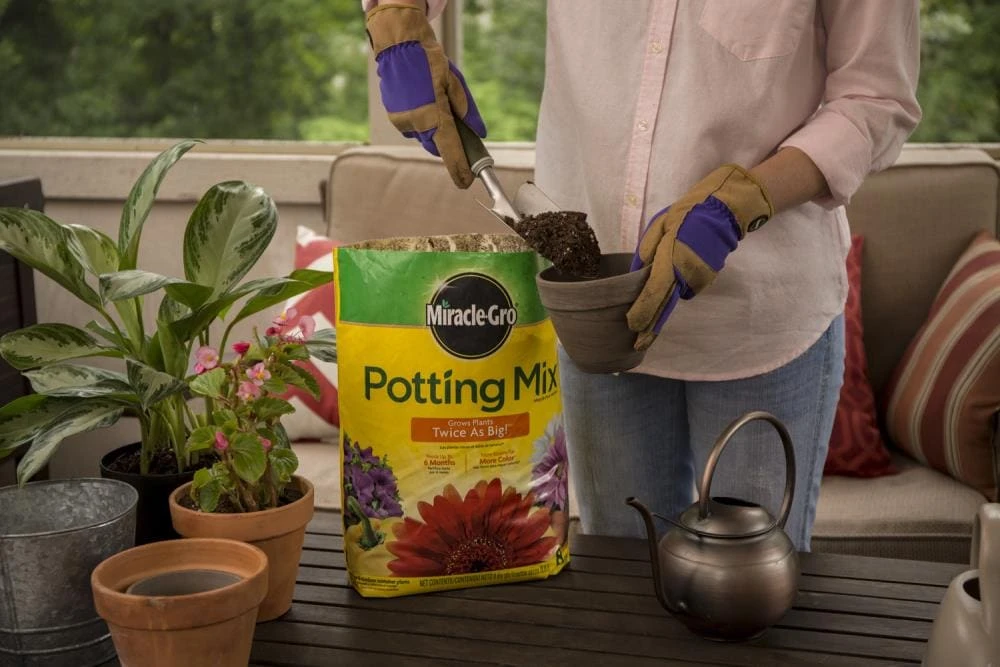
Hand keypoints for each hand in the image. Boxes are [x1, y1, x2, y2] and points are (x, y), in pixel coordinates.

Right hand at [366, 3, 486, 188]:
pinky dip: (420, 121)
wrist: (398, 45)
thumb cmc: (429, 61)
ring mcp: (402, 121)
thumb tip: (479, 132)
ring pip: (424, 137)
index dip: (459, 169)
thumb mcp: (456, 81)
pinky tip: (421, 101)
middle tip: (454, 124)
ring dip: (433, 129)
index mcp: (435, 116)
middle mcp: (416, 123)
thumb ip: (468, 110)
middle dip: (447, 142)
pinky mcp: (394, 117)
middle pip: (437, 146)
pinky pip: (412, 128)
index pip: (450, 151)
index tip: (465, 183)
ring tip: (434, 101)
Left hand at [626, 164, 773, 350]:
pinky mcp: (708, 277)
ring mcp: (699, 278)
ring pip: (677, 294)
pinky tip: (685, 264)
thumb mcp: (658, 226)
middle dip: (651, 326)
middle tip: (639, 343)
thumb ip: (646, 251)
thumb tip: (635, 274)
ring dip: (670, 291)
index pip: (653, 293)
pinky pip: (689, 287)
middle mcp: (685, 274)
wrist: (724, 211)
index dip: (643, 313)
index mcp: (669, 260)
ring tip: (672, 265)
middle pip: (665, 306)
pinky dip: (683, 282)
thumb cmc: (687, 215)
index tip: (634, 329)